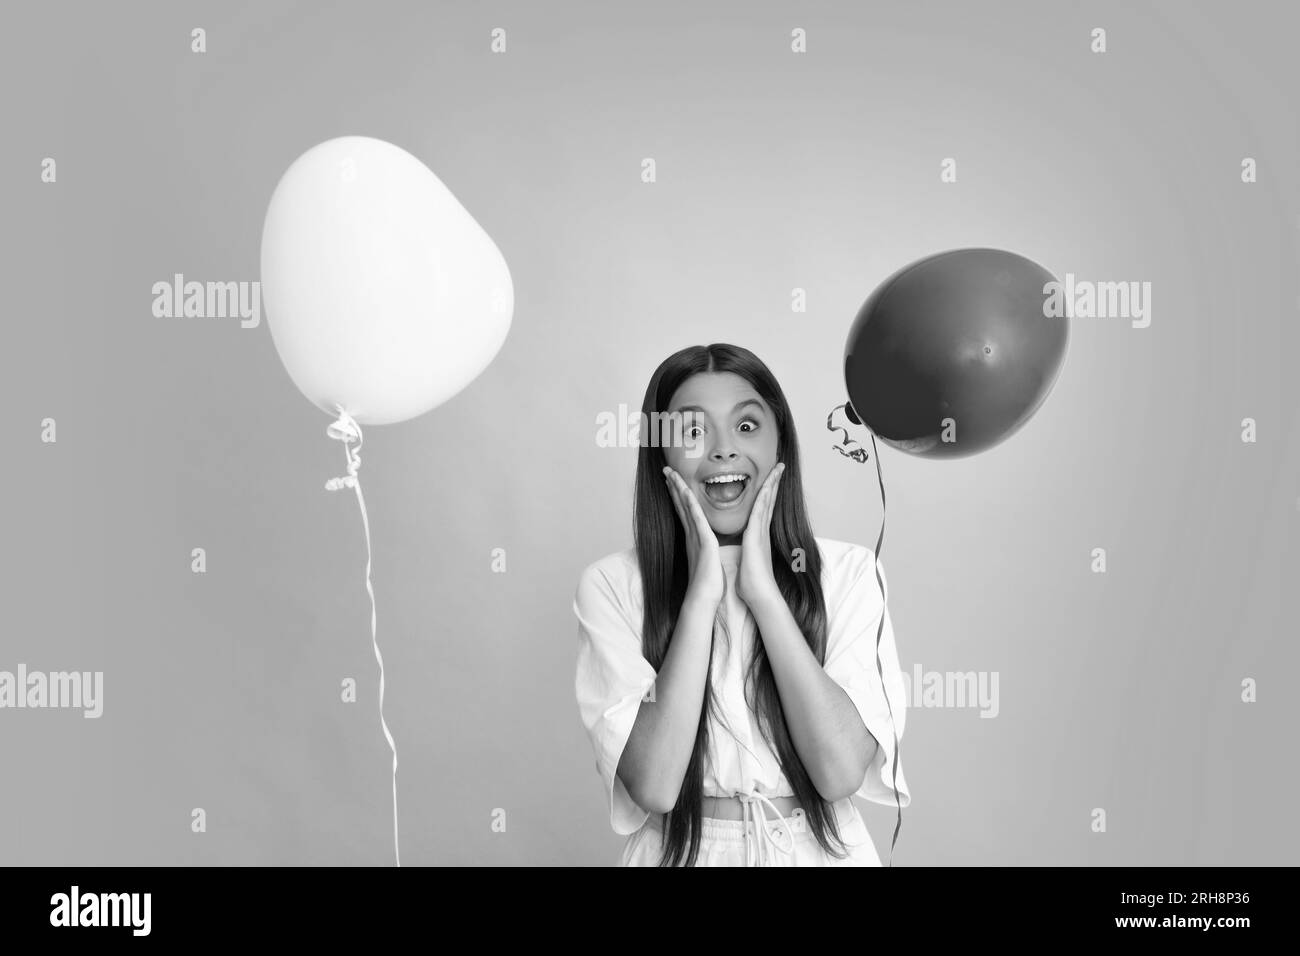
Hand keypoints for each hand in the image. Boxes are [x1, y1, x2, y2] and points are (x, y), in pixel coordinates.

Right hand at [663, 466, 724, 609]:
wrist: (704, 598)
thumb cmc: (707, 584)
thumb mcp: (707, 561)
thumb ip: (705, 551)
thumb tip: (707, 548)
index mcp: (694, 538)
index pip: (684, 511)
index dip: (677, 495)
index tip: (672, 481)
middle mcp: (692, 534)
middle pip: (681, 505)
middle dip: (673, 487)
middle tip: (666, 470)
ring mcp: (696, 537)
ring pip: (686, 508)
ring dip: (678, 489)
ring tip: (670, 474)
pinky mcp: (704, 541)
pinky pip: (696, 519)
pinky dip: (690, 504)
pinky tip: (685, 492)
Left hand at [737, 462, 784, 609]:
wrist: (759, 594)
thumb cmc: (752, 583)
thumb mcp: (746, 563)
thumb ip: (747, 556)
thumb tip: (744, 558)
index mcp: (758, 537)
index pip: (763, 510)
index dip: (767, 494)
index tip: (771, 482)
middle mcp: (762, 531)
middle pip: (769, 501)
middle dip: (774, 483)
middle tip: (779, 466)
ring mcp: (761, 532)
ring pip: (767, 502)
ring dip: (772, 484)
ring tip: (778, 468)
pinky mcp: (757, 535)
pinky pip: (760, 511)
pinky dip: (765, 497)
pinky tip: (767, 485)